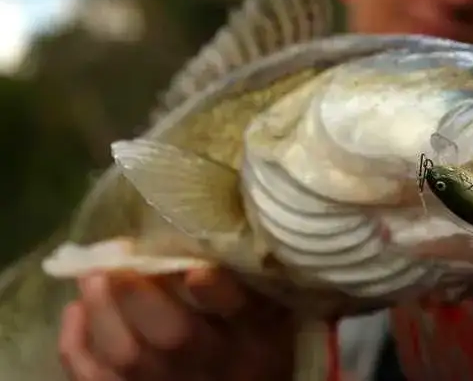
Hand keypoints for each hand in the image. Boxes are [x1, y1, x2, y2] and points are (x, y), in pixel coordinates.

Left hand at [58, 268, 295, 380]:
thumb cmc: (252, 347)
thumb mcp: (269, 314)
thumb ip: (249, 281)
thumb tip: (213, 232)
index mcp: (254, 337)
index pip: (240, 312)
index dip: (217, 291)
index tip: (197, 268)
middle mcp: (211, 364)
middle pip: (174, 337)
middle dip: (140, 294)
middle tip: (118, 256)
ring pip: (127, 357)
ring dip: (103, 310)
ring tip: (92, 274)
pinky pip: (94, 379)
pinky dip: (77, 346)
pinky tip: (77, 312)